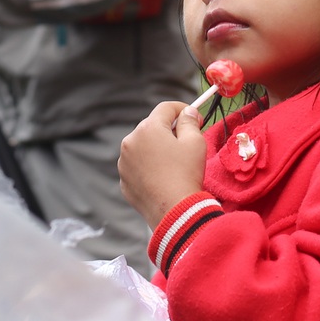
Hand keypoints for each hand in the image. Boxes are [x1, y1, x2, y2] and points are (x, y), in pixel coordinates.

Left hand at [118, 101, 207, 229]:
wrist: (175, 212)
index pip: (166, 108)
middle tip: (186, 141)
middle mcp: (130, 141)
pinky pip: (137, 165)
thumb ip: (190, 121)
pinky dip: (148, 166)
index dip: (183, 109)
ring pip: (143, 146)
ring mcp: (124, 162)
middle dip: (169, 129)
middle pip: (152, 126)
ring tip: (174, 163)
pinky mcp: (124, 180)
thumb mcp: (195, 142)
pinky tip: (163, 177)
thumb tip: (188, 112)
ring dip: (156, 148)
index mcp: (148, 128)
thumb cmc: (186, 173)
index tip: (195, 118)